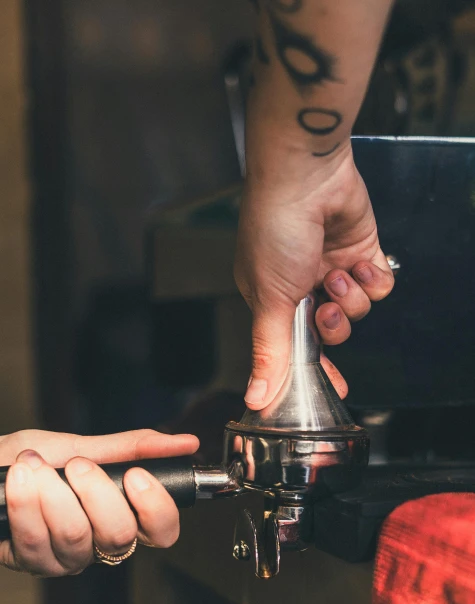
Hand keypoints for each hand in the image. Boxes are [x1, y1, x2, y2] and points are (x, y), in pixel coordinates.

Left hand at [0, 428, 198, 576]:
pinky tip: (17, 480)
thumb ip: (133, 447)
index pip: (162, 532)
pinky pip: (35, 541)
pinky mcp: (30, 562)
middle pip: (120, 536)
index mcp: (123, 515)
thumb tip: (186, 442)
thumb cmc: (36, 457)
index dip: (155, 509)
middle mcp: (99, 544)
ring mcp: (65, 558)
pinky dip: (24, 503)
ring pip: (76, 538)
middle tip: (77, 465)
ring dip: (53, 494)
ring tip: (33, 465)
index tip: (134, 476)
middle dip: (96, 493)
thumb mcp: (85, 445)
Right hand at [235, 141, 393, 409]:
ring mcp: (333, 271)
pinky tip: (360, 263)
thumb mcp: (269, 299)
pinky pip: (378, 287)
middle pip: (331, 333)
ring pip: (357, 312)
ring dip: (351, 297)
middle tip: (325, 309)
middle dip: (333, 326)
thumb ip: (269, 352)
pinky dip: (372, 279)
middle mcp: (304, 288)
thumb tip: (255, 397)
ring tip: (339, 274)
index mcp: (273, 300)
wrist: (306, 176)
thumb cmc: (274, 229)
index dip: (315, 367)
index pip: (296, 347)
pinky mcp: (361, 254)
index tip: (333, 389)